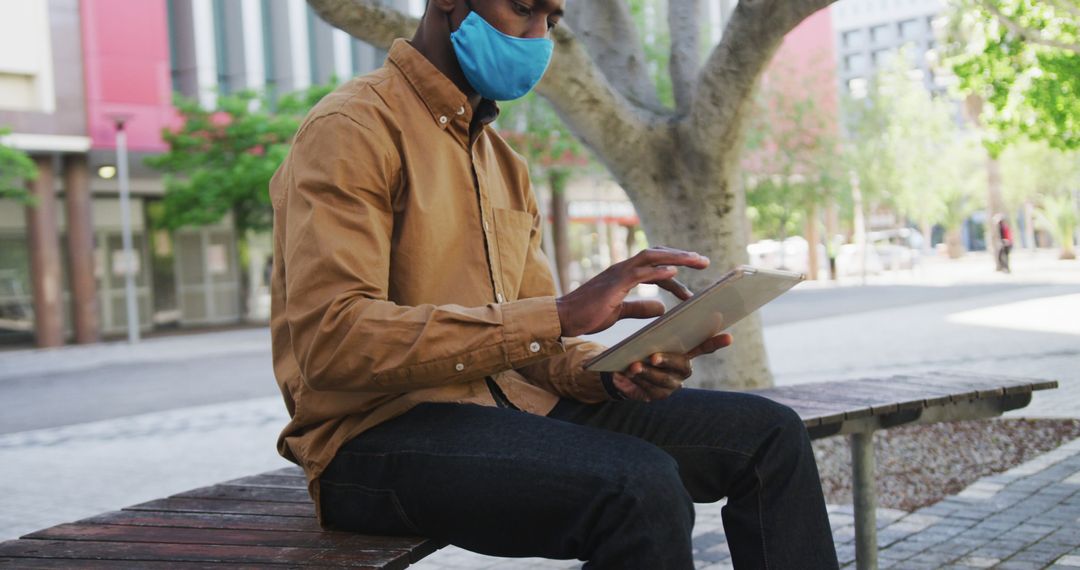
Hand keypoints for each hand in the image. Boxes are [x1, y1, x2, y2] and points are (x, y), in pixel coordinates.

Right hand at [556, 247, 708, 337]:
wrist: (564, 318)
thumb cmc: (587, 315)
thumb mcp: (619, 312)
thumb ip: (640, 308)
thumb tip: (662, 308)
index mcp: (623, 275)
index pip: (654, 267)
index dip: (674, 274)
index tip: (690, 289)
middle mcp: (622, 269)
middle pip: (657, 254)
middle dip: (681, 257)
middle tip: (704, 262)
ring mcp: (618, 273)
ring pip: (651, 258)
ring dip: (676, 258)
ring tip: (697, 261)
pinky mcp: (613, 284)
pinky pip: (639, 273)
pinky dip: (657, 271)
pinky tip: (673, 272)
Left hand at [612, 333, 732, 401]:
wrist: (622, 370)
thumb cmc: (641, 348)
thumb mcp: (648, 336)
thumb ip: (657, 326)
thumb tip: (661, 307)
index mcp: (685, 353)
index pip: (704, 346)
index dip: (716, 343)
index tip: (729, 337)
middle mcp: (681, 371)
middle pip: (681, 367)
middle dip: (667, 361)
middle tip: (653, 357)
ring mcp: (668, 386)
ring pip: (661, 382)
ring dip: (646, 374)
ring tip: (631, 367)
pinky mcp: (652, 396)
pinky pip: (644, 392)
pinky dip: (631, 385)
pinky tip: (619, 377)